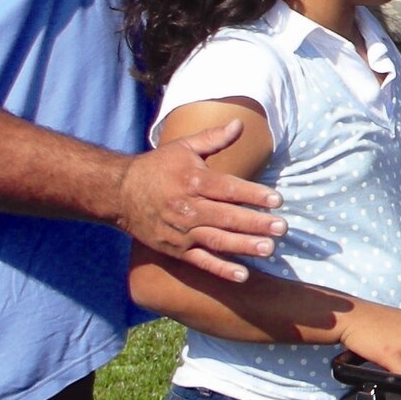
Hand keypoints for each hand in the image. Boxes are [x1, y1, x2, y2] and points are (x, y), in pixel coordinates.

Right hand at [115, 121, 285, 283]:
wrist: (118, 193)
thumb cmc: (157, 167)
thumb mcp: (183, 147)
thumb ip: (213, 138)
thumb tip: (240, 123)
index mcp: (193, 182)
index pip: (228, 189)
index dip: (253, 195)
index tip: (277, 200)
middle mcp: (188, 208)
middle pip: (227, 217)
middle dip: (256, 223)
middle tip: (282, 228)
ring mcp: (181, 232)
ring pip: (217, 240)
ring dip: (244, 246)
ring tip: (269, 249)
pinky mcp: (175, 249)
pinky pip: (200, 261)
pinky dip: (220, 269)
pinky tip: (243, 276)